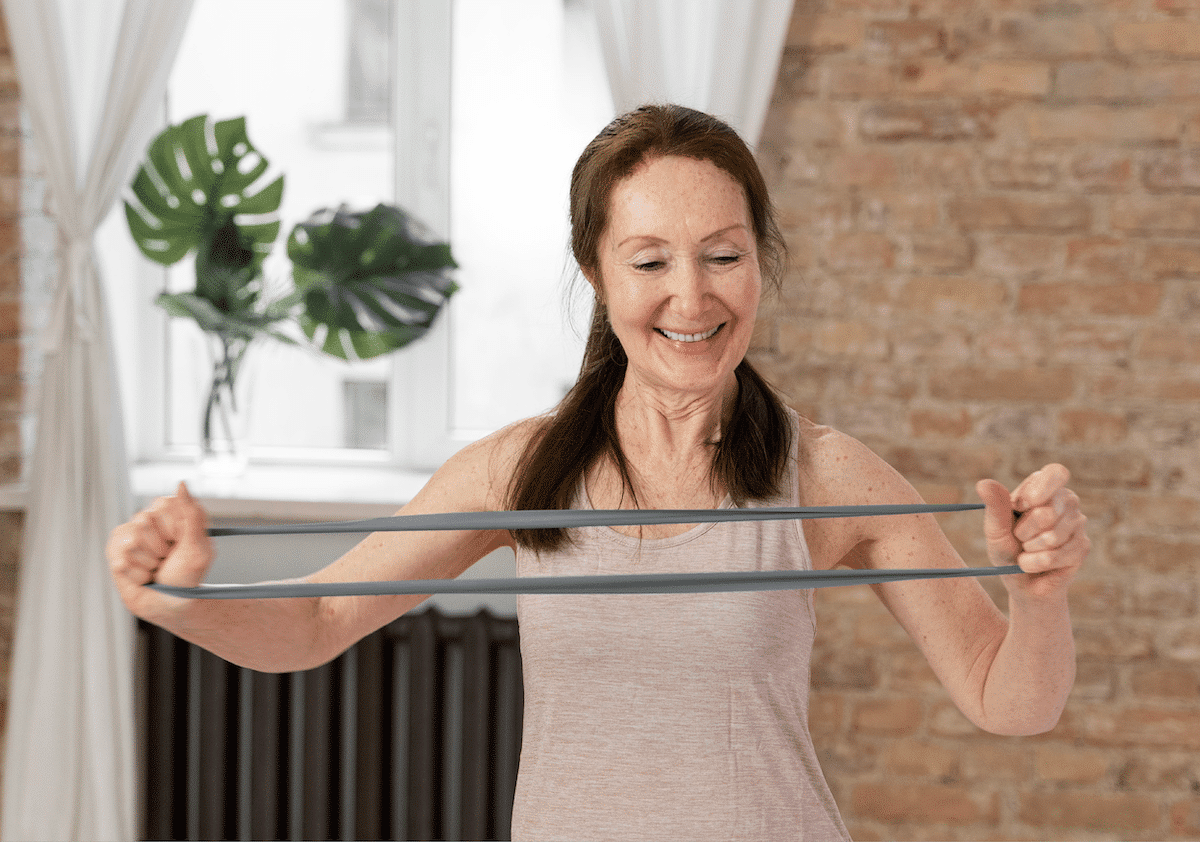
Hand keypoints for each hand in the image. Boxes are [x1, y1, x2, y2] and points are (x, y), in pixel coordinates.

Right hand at [106, 482, 213, 618]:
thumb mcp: (199, 545)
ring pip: (132, 542)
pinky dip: (139, 574)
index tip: (182, 542)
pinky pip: (122, 561)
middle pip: (144, 522)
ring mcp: (128, 535)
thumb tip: (181, 483)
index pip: (163, 504)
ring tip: (156, 567)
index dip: (176, 529)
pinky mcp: (114, 553)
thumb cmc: (188, 574)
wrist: (174, 603)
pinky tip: (144, 576)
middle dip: (162, 547)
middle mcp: (146, 519)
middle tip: (168, 557)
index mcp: (169, 511)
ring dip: (150, 562)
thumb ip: (192, 513)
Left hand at [976, 464, 1088, 597]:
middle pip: (1047, 512)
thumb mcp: (996, 529)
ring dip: (1030, 550)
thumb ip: (995, 507)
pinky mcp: (1083, 546)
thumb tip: (983, 483)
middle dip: (1024, 532)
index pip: (1056, 473)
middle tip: (1019, 537)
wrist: (1021, 581)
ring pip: (1052, 536)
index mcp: (1043, 487)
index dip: (1040, 491)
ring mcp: (1078, 522)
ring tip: (1027, 551)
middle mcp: (1065, 500)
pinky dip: (1037, 563)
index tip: (1023, 505)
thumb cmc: (1007, 549)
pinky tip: (1036, 564)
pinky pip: (1058, 555)